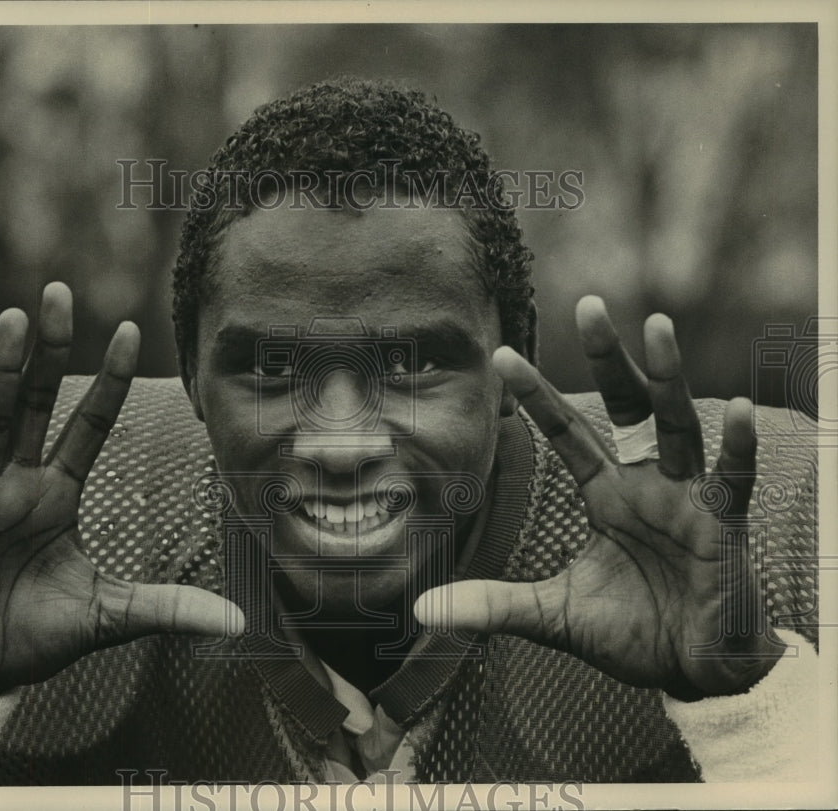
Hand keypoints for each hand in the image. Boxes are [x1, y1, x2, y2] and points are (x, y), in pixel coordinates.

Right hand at [0, 282, 242, 698]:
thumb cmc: (33, 634)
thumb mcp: (108, 617)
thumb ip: (167, 608)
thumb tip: (238, 620)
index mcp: (56, 494)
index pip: (89, 425)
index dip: (108, 381)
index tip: (129, 329)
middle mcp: (17, 484)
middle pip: (34, 404)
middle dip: (46, 352)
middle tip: (58, 292)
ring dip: (0, 373)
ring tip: (15, 320)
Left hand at [415, 296, 785, 699]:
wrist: (694, 672)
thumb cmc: (633, 633)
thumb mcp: (553, 615)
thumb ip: (493, 604)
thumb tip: (422, 611)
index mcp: (607, 496)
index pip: (567, 433)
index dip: (537, 395)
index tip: (500, 356)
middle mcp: (645, 484)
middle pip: (626, 407)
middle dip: (608, 359)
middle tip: (588, 304)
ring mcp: (687, 500)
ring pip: (677, 425)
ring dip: (668, 377)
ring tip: (655, 325)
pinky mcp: (724, 528)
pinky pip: (733, 480)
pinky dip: (736, 447)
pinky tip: (738, 410)